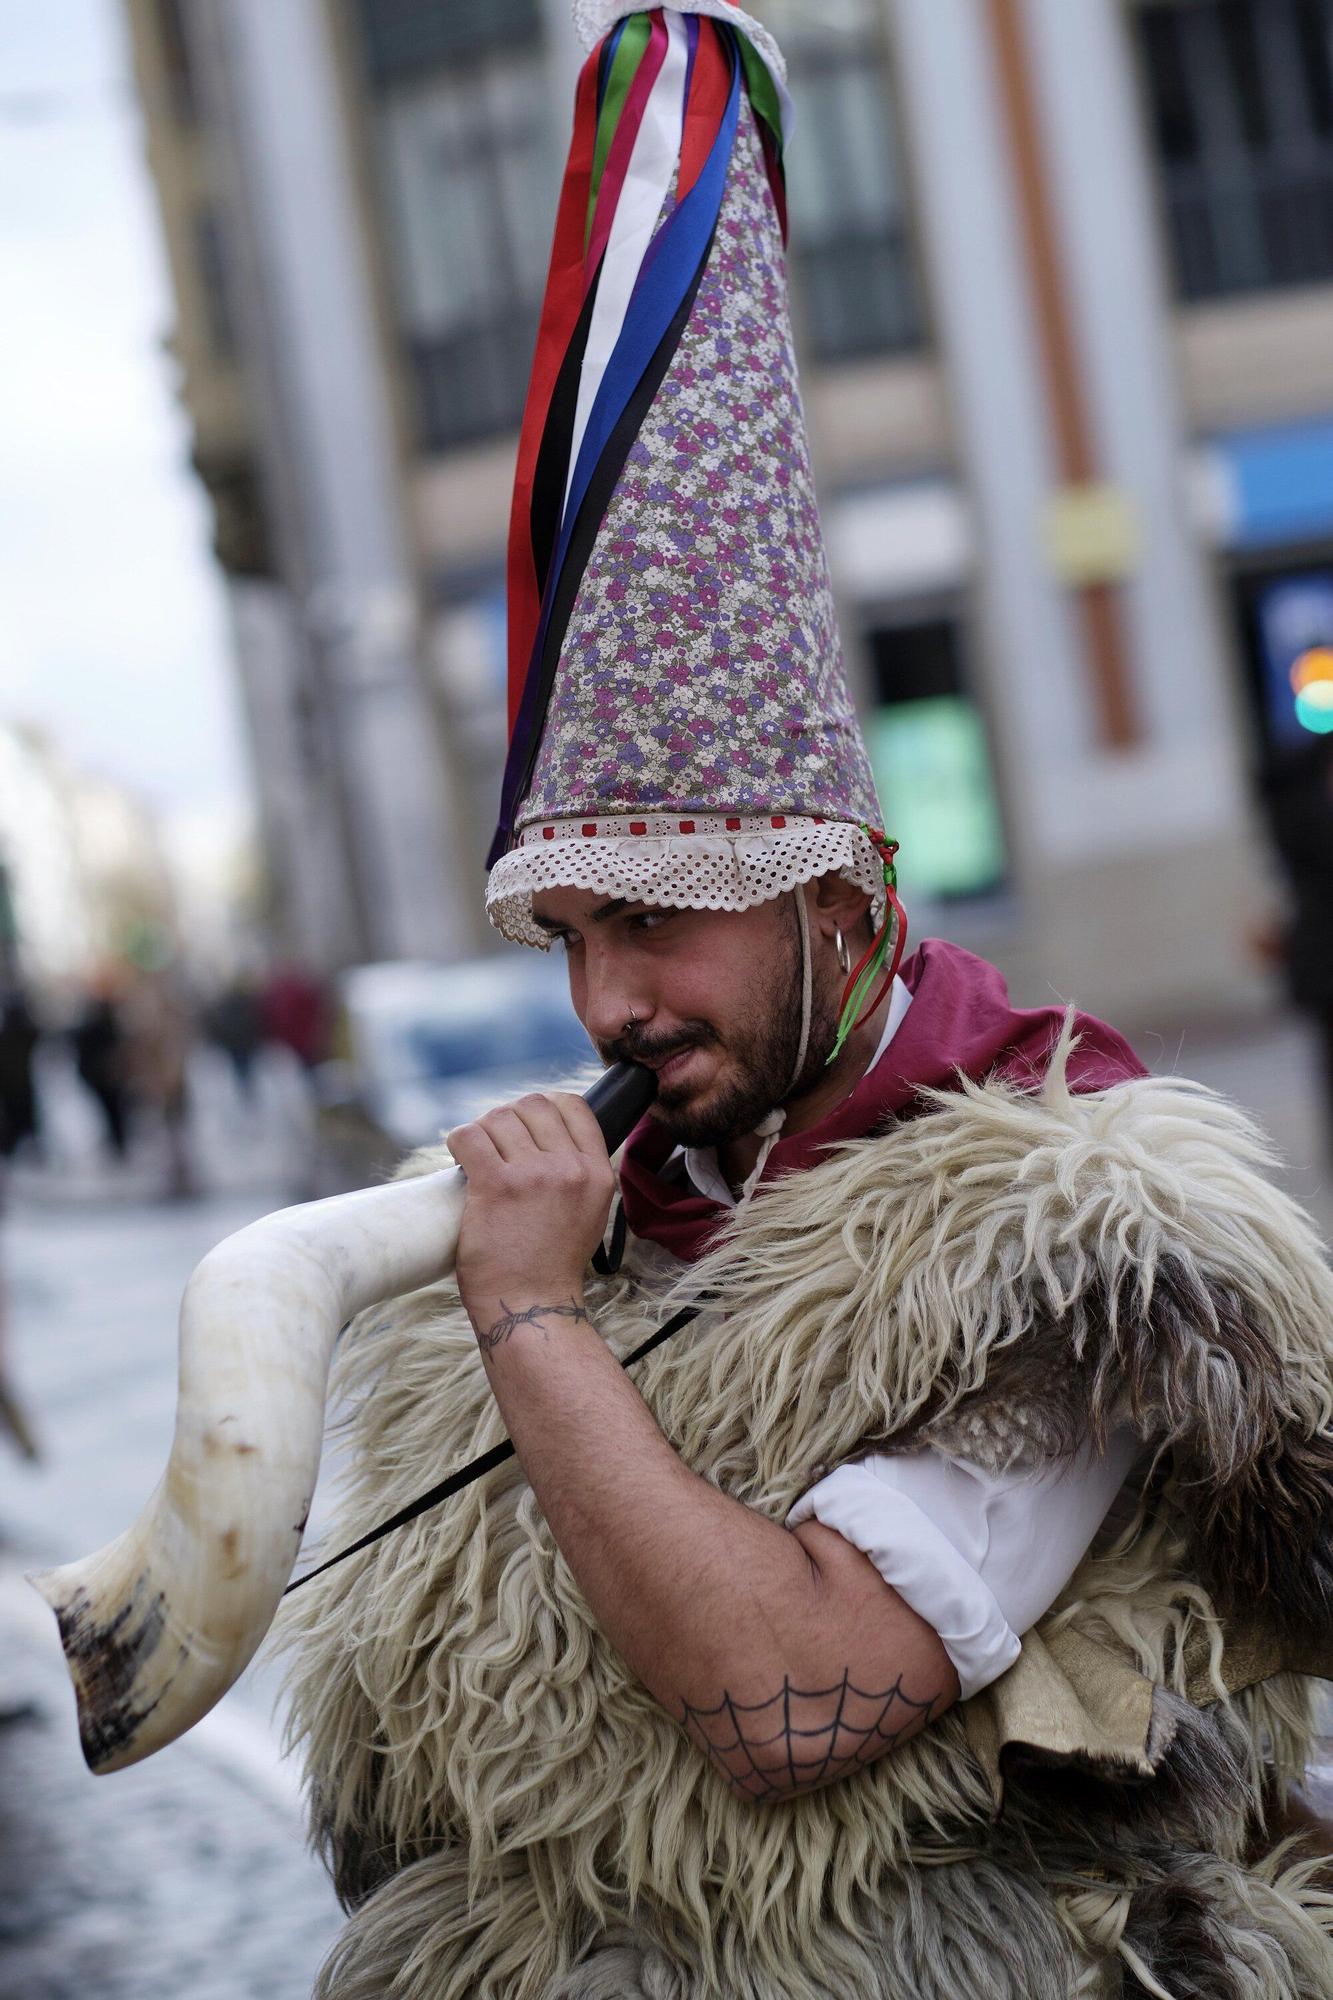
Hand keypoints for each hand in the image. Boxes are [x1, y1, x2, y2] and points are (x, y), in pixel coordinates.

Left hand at [447, 1092, 614, 1339]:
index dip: (544, 1106)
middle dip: (508, 1119)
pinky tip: (459, 1159)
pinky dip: (458, 1141)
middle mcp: (570, 1169)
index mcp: (597, 1173)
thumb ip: (579, 1173)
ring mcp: (534, 1176)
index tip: (526, 1125)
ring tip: (478, 1158)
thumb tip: (551, 1139)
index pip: (573, 1105)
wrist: (532, 1307)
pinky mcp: (496, 1186)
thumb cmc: (552, 1265)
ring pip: (498, 1117)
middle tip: (496, 1146)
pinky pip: (469, 1136)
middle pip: (532, 1105)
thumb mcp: (590, 1212)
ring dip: (482, 1132)